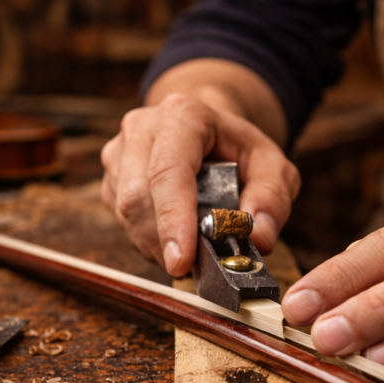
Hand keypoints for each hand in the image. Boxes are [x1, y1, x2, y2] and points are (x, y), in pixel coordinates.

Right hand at [100, 93, 299, 274]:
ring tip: (189, 248)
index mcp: (183, 115)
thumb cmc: (238, 148)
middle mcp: (141, 128)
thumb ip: (272, 198)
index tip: (181, 261)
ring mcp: (119, 153)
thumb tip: (258, 237)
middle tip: (195, 267)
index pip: (168, 171)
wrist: (208, 132)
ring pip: (125, 215)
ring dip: (156, 245)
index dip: (173, 219)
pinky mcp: (111, 178)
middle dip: (164, 242)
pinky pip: (121, 222)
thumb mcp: (272, 166)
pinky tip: (172, 236)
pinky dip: (147, 241)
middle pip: (137, 198)